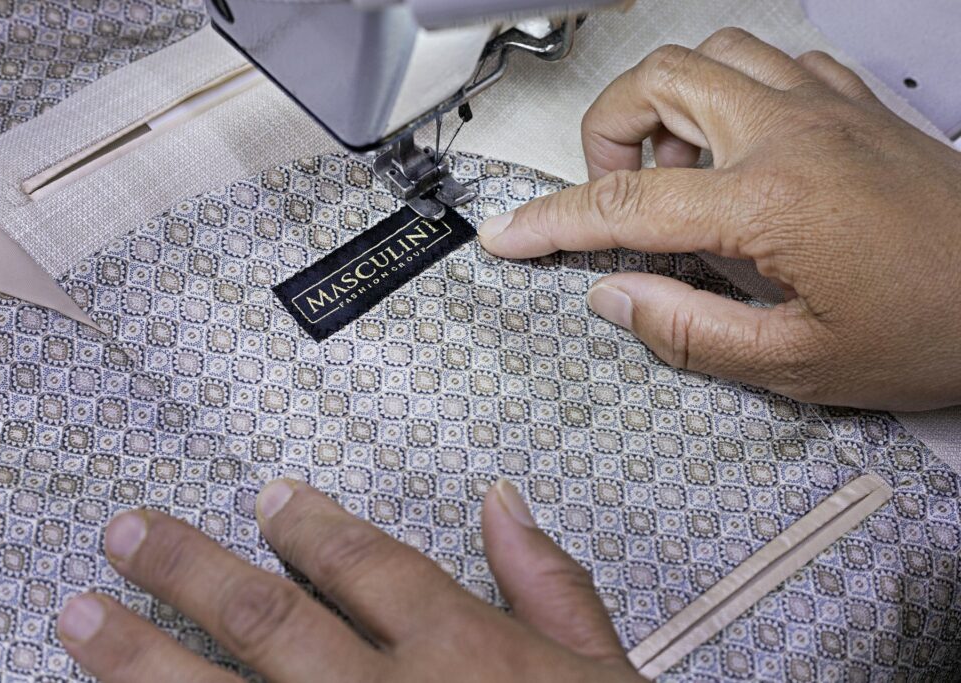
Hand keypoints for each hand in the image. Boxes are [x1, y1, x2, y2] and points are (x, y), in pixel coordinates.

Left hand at [57, 479, 642, 681]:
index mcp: (462, 651)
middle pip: (267, 617)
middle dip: (187, 569)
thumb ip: (549, 582)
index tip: (268, 498)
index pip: (367, 562)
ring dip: (141, 659)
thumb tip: (500, 502)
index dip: (308, 523)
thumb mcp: (598, 673)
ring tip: (79, 620)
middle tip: (126, 536)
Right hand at [478, 28, 960, 410]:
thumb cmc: (937, 327)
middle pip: (659, 79)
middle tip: (613, 190)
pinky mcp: (858, 103)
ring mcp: (828, 107)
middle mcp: (794, 132)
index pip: (625, 200)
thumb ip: (688, 331)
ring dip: (670, 100)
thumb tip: (614, 297)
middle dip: (608, 130)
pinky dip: (733, 91)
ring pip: (714, 50)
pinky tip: (741, 145)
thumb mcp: (797, 362)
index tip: (510, 233)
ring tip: (677, 166)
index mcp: (770, 201)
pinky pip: (775, 60)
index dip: (551, 219)